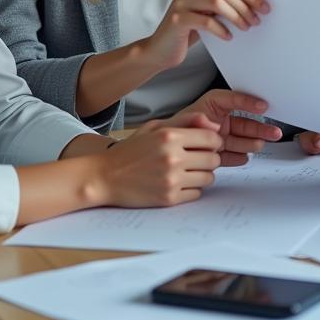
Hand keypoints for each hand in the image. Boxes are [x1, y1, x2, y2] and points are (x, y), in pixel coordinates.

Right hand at [97, 114, 223, 206]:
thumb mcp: (155, 127)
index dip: (214, 141)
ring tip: (187, 171)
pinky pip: (196, 193)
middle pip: (214, 159)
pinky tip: (178, 183)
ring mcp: (171, 180)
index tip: (207, 145)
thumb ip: (186, 121)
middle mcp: (173, 157)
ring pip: (208, 178)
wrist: (104, 177)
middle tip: (197, 159)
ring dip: (202, 174)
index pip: (212, 138)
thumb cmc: (130, 151)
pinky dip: (191, 189)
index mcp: (170, 136)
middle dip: (209, 158)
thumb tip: (214, 124)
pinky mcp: (169, 198)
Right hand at [145, 0, 269, 70]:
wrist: (161, 48)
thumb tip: (258, 0)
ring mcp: (181, 0)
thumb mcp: (210, 10)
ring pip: (218, 1)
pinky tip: (229, 37)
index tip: (264, 0)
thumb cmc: (190, 29)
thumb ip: (226, 0)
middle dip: (247, 2)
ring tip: (247, 27)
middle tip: (259, 17)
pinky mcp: (178, 18)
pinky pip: (206, 20)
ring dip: (237, 15)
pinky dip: (221, 29)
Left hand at [171, 89, 281, 165]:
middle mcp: (218, 120)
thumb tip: (207, 123)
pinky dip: (239, 156)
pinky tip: (245, 157)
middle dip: (260, 128)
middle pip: (244, 122)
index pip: (234, 100)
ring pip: (241, 139)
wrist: (157, 152)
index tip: (263, 106)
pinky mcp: (217, 152)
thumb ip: (194, 120)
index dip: (249, 102)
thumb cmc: (169, 130)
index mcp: (212, 105)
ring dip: (252, 142)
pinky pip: (231, 154)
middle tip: (274, 132)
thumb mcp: (182, 120)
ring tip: (260, 145)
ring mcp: (219, 137)